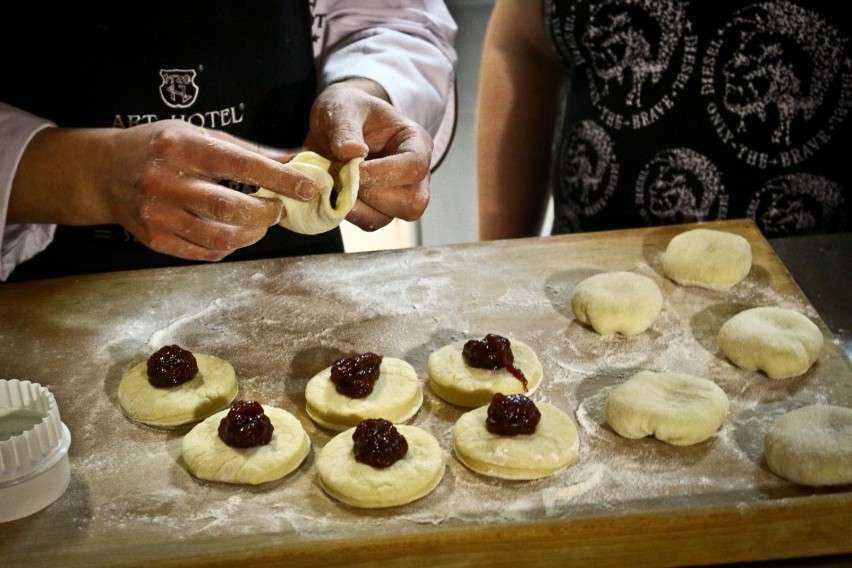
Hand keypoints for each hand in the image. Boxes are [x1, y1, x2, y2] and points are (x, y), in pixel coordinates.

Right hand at [11, 120, 317, 260]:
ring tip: (260, 222)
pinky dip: (230, 246)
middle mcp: (165, 182)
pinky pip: (205, 253)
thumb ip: (246, 150)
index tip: (308, 187)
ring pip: (220, 237)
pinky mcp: (154, 240)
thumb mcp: (197, 136)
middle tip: (278, 208)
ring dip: (252, 233)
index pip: (240, 165)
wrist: (103, 172)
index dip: (279, 178)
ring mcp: (157, 215)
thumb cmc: (160, 149)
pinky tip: (235, 233)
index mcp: (180, 148)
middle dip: (266, 212)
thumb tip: (295, 161)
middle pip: (231, 208)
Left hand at [303, 79, 433, 230]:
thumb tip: (352, 153)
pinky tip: (335, 193)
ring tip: (337, 184)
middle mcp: (415, 174)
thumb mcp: (343, 106)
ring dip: (358, 207)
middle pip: (411, 202)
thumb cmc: (347, 110)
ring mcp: (400, 195)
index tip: (353, 166)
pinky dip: (348, 213)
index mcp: (416, 143)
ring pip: (390, 217)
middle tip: (344, 176)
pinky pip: (370, 222)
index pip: (415, 167)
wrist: (335, 124)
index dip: (383, 172)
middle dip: (372, 193)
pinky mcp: (380, 209)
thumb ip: (345, 126)